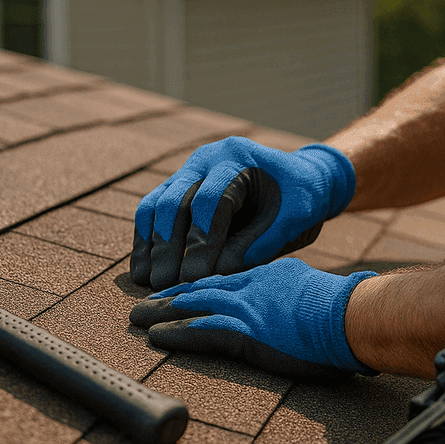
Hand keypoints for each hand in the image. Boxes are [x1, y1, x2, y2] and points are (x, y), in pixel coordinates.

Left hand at [129, 258, 376, 377]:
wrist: (351, 315)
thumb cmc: (344, 307)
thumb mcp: (312, 289)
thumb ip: (296, 292)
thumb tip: (297, 304)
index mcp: (268, 274)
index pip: (225, 275)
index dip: (198, 283)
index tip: (179, 287)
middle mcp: (252, 286)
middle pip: (201, 287)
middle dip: (171, 295)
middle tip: (145, 300)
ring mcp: (247, 308)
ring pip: (194, 306)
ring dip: (162, 313)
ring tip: (137, 318)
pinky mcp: (245, 333)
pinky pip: (201, 332)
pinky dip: (176, 334)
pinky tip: (157, 337)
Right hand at [130, 137, 355, 289]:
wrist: (302, 180)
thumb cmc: (301, 200)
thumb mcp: (293, 220)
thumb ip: (258, 244)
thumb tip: (217, 274)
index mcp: (236, 158)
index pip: (209, 202)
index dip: (201, 242)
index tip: (195, 279)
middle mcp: (206, 159)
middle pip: (175, 201)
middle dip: (169, 247)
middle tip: (166, 285)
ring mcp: (189, 171)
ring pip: (157, 205)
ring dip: (151, 245)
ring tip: (148, 281)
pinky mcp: (180, 188)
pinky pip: (153, 211)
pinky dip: (146, 240)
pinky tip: (143, 270)